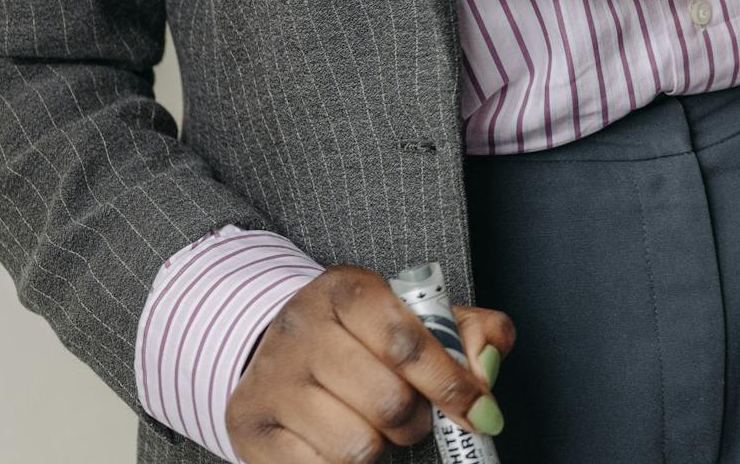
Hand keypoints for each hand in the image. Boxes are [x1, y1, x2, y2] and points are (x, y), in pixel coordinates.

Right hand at [227, 265, 512, 463]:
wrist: (277, 347)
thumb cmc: (362, 337)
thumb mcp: (418, 317)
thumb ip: (469, 332)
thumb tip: (489, 365)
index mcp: (346, 291)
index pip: (407, 344)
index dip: (452, 385)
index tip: (481, 412)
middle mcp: (300, 328)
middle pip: (388, 402)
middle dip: (416, 421)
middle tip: (412, 417)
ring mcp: (270, 378)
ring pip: (356, 445)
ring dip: (379, 447)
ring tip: (371, 426)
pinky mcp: (250, 425)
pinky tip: (340, 442)